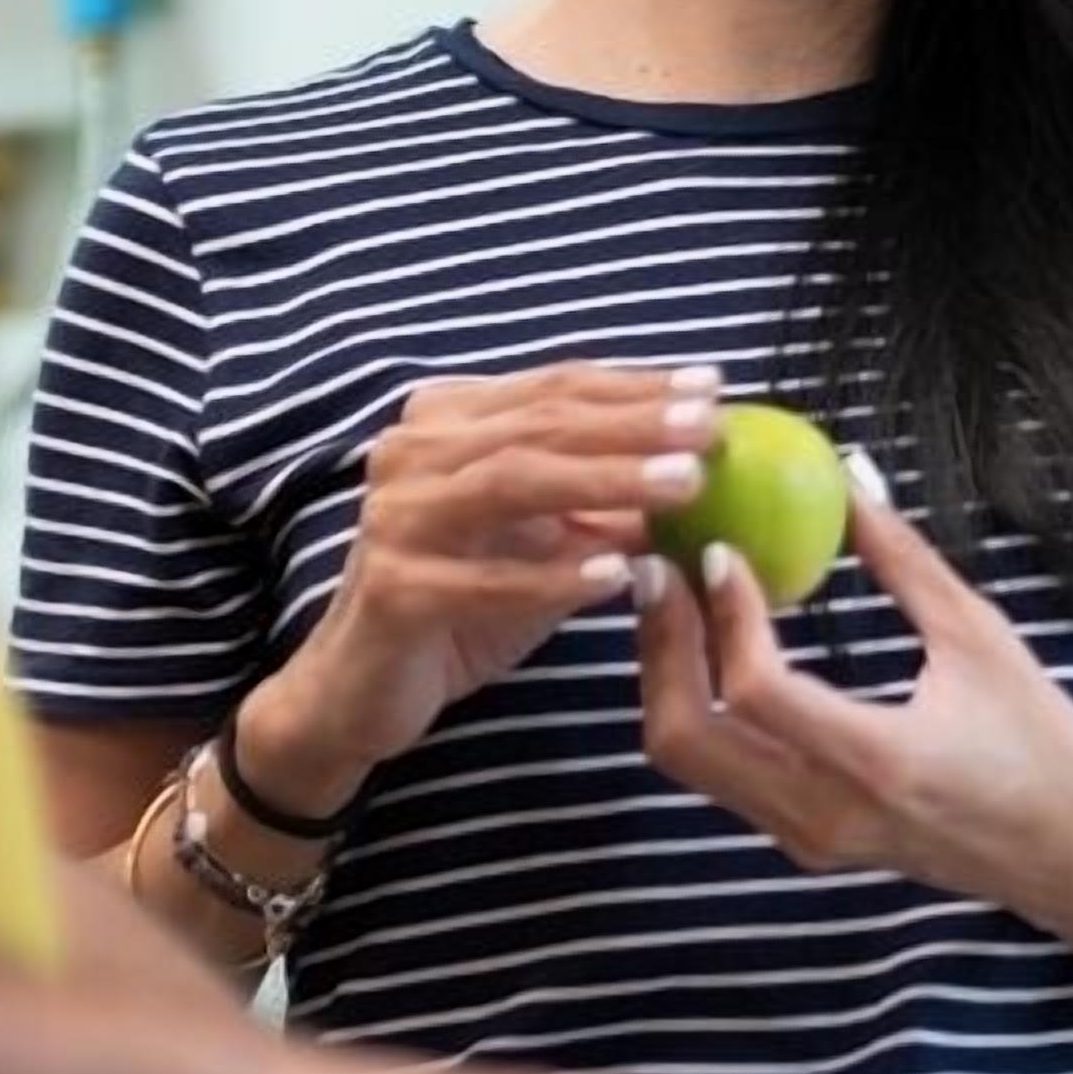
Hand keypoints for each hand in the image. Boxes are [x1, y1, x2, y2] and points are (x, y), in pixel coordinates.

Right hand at [251, 362, 723, 805]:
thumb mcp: (543, 546)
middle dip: (633, 424)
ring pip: (512, 481)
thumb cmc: (460, 604)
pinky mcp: (393, 589)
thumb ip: (603, 507)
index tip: (711, 387)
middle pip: (538, 424)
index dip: (635, 385)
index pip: (552, 388)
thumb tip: (699, 472)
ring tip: (684, 488)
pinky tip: (617, 575)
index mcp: (445, 423)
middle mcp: (412, 455)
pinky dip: (554, 576)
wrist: (361, 688)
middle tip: (709, 430)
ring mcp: (395, 518)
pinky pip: (485, 579)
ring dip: (605, 480)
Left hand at [632, 459, 1072, 931]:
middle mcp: (826, 813)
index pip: (757, 690)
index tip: (720, 551)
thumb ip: (905, 560)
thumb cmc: (1044, 746)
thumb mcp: (983, 639)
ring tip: (678, 599)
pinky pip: (722, 775)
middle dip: (659, 647)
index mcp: (879, 760)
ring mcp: (808, 838)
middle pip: (687, 738)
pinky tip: (714, 649)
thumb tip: (851, 475)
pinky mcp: (804, 843)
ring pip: (692, 762)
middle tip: (661, 568)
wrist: (1071, 860)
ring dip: (670, 678)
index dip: (724, 615)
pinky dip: (703, 708)